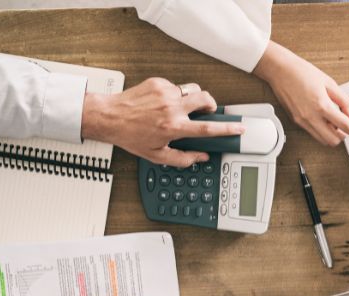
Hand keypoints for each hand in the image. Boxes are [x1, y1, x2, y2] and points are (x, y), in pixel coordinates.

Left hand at [81, 78, 245, 166]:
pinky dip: (175, 95)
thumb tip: (200, 157)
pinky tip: (164, 103)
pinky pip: (176, 86)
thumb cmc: (130, 136)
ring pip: (192, 90)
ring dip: (193, 98)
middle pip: (206, 99)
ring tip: (184, 108)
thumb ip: (183, 158)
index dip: (227, 128)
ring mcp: (165, 92)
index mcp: (174, 127)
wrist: (109, 116)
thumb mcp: (157, 155)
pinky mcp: (158, 83)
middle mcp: (172, 108)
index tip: (239, 127)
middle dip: (211, 105)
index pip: (208, 128)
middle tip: (208, 111)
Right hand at [253, 42, 348, 146]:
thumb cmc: (302, 72)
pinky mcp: (296, 122)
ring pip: (324, 141)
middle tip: (346, 122)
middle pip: (335, 140)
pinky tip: (323, 117)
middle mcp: (311, 117)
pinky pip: (314, 134)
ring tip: (333, 118)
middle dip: (344, 135)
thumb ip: (345, 102)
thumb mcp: (329, 82)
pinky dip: (323, 131)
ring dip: (333, 134)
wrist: (279, 70)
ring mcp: (303, 121)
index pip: (347, 126)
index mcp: (322, 105)